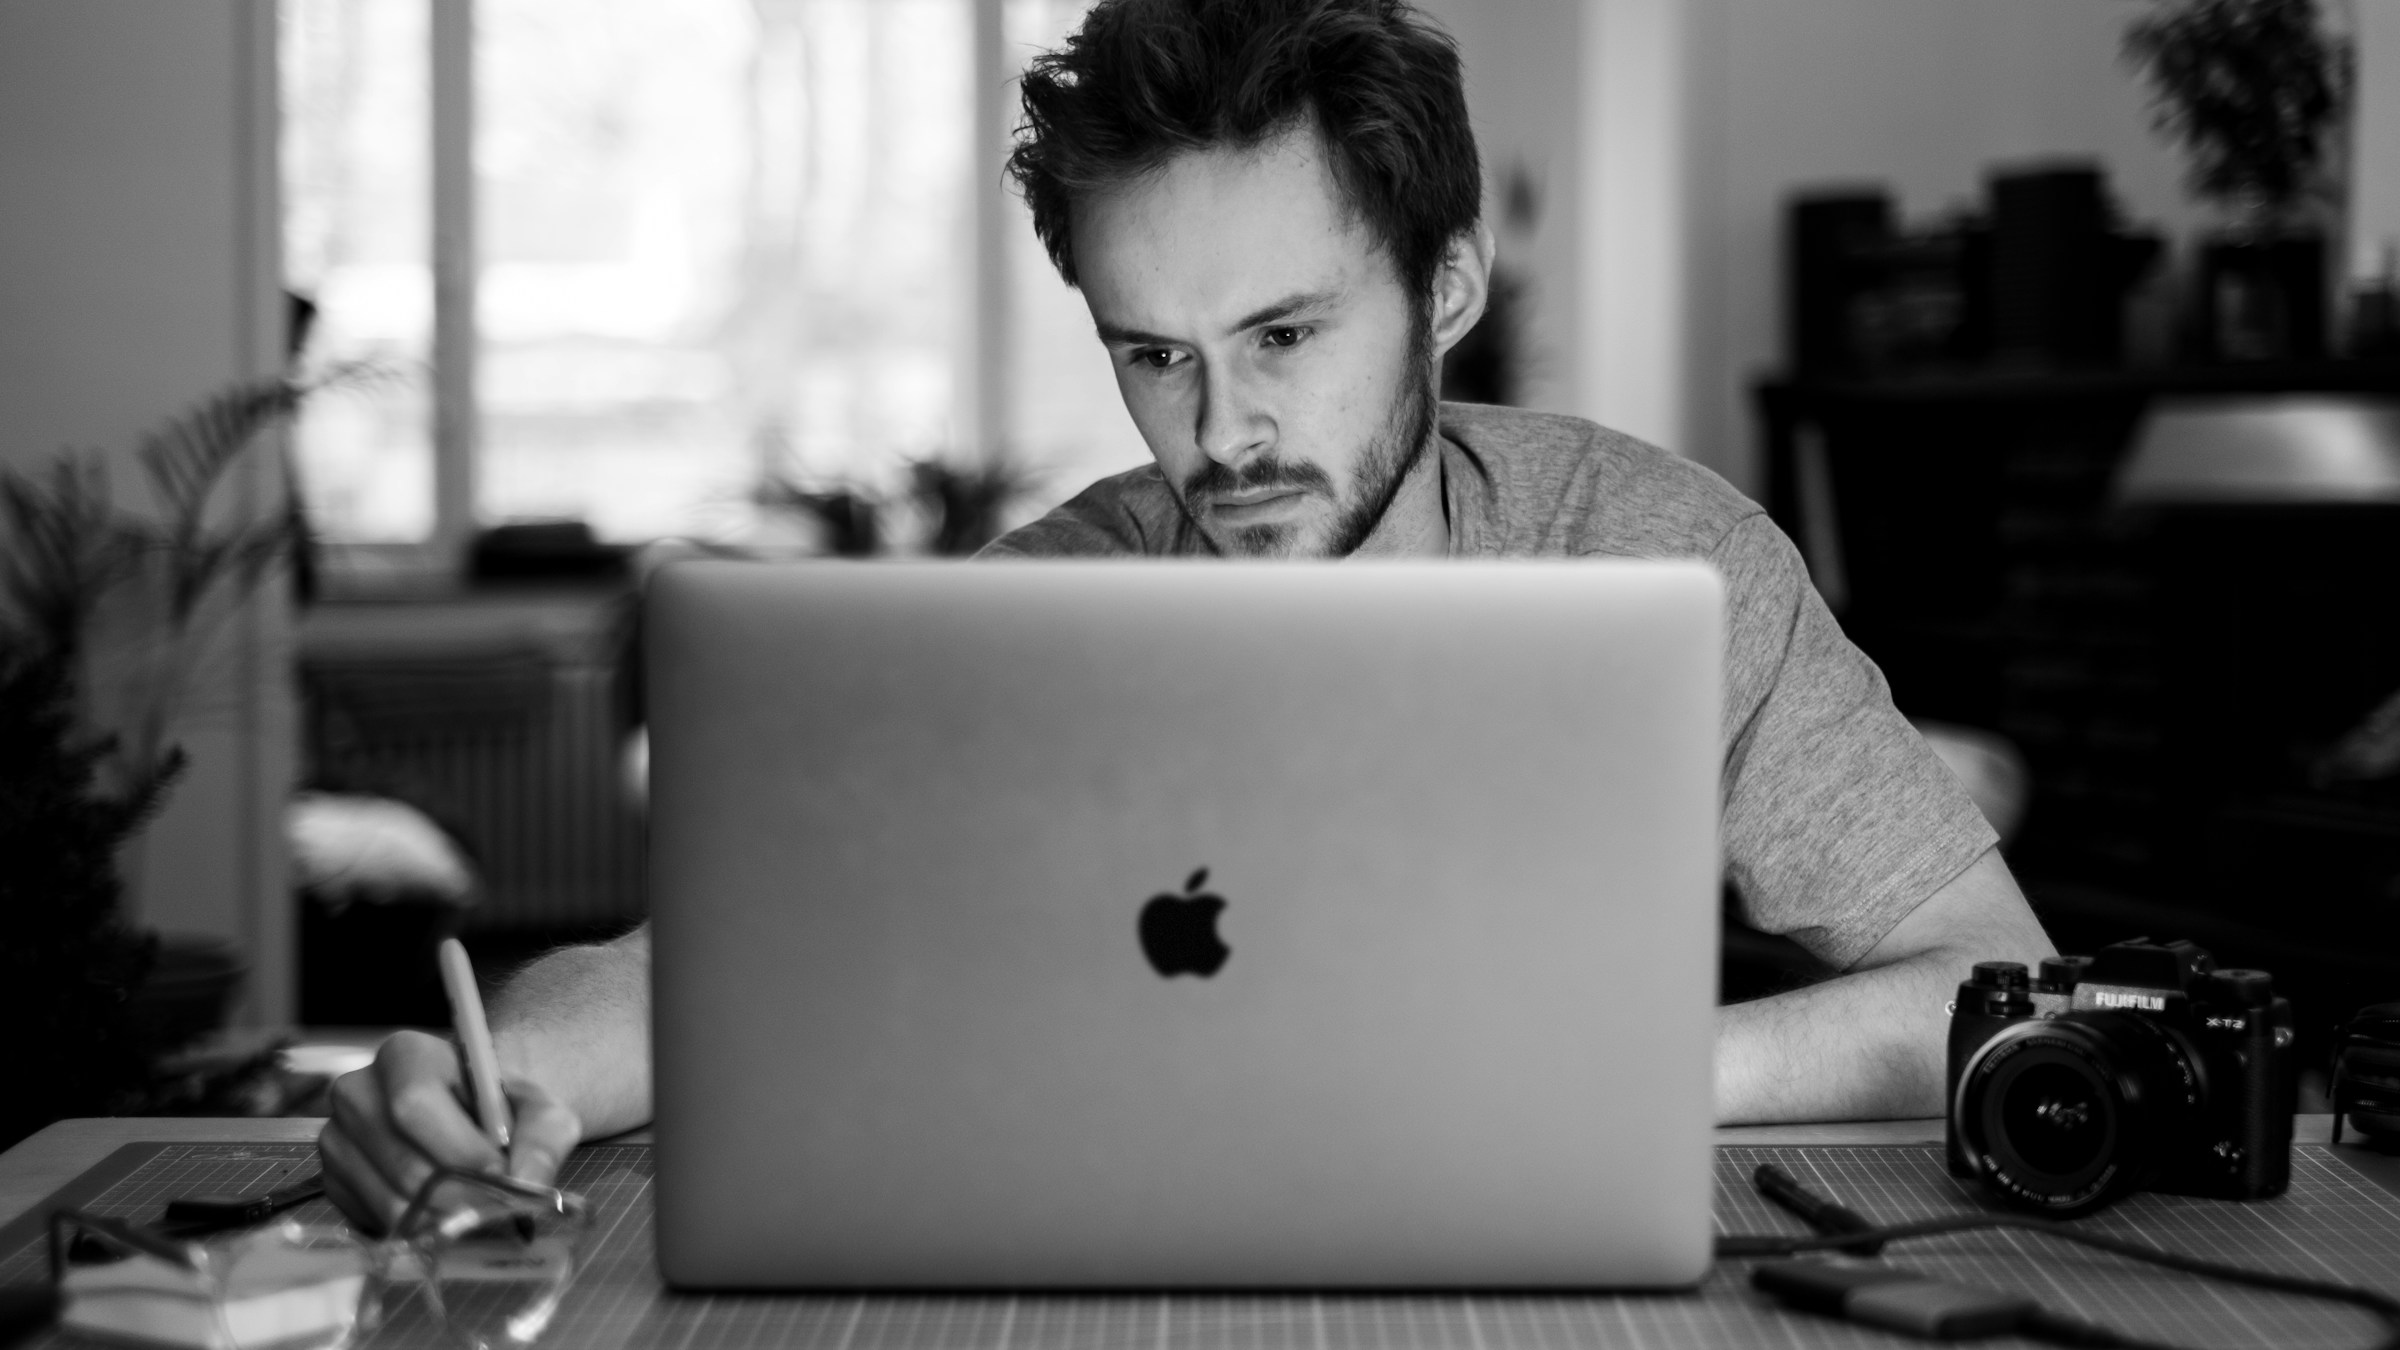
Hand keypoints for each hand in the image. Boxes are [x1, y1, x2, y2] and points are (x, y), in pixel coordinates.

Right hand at [317, 1029, 582, 1233]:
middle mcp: (357, 1091)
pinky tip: (444, 1215)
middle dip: (458, 1196)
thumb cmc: (504, 1111)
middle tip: (496, 1212)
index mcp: (406, 1054)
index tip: (500, 1175)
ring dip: (442, 1220)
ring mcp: (338, 1138)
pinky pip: (376, 1221)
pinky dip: (418, 1229)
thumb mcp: (540, 1113)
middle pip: (403, 1162)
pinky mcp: (333, 1181)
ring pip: (389, 1200)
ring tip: (478, 1216)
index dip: (459, 1150)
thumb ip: (543, 1143)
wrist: (474, 1122)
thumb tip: (526, 1186)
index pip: (415, 1105)